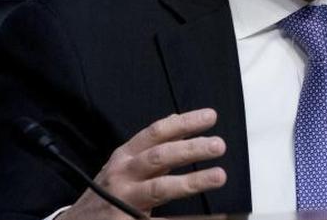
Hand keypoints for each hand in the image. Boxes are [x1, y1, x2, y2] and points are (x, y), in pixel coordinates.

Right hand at [60, 108, 226, 218]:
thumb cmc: (107, 191)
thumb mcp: (124, 163)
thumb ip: (151, 145)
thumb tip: (176, 119)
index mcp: (125, 156)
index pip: (156, 133)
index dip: (184, 123)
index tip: (211, 116)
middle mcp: (123, 175)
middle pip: (160, 157)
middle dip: (190, 149)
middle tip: (219, 145)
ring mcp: (123, 200)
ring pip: (160, 188)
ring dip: (191, 181)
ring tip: (219, 176)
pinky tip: (211, 217)